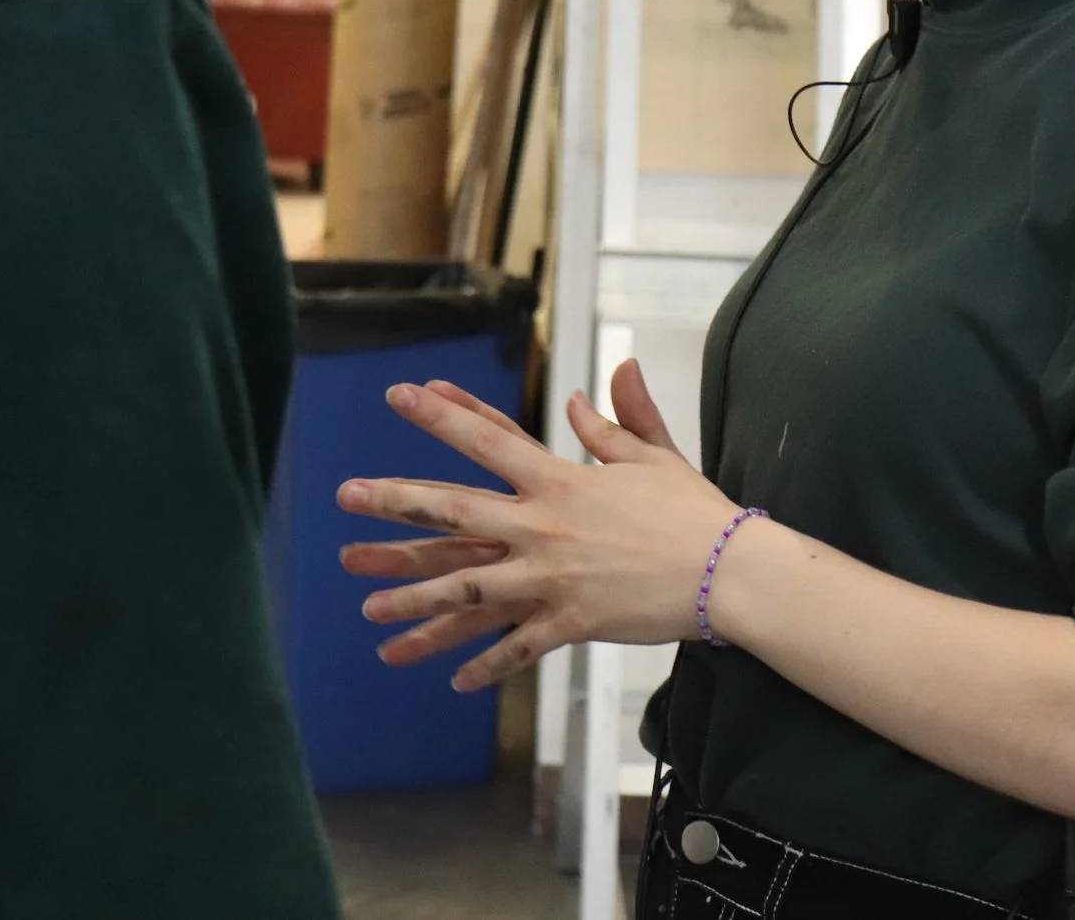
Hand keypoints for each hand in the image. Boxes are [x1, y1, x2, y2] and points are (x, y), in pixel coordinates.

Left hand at [337, 360, 742, 690]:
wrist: (728, 571)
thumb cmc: (694, 510)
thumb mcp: (653, 457)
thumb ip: (614, 423)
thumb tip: (584, 392)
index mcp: (560, 480)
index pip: (488, 439)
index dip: (441, 415)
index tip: (401, 394)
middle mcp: (544, 526)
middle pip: (454, 511)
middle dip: (395, 502)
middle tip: (347, 495)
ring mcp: (552, 577)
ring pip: (468, 591)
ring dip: (414, 601)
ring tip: (369, 608)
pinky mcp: (570, 621)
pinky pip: (517, 648)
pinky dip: (486, 665)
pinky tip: (455, 681)